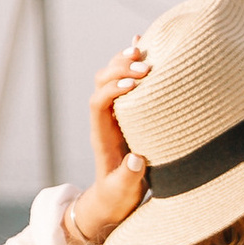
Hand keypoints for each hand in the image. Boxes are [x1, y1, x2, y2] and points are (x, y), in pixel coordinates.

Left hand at [63, 46, 150, 244]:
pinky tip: (141, 46)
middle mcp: (104, 120)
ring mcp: (114, 114)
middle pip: (102, 84)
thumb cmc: (118, 197)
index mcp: (101, 136)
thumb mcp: (124, 192)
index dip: (112, 90)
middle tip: (145, 67)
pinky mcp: (125, 113)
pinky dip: (131, 64)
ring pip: (111, 78)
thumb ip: (129, 177)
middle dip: (119, 70)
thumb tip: (136, 159)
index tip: (134, 86)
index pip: (98, 104)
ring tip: (143, 51)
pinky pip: (125, 83)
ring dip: (124, 63)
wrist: (113, 199)